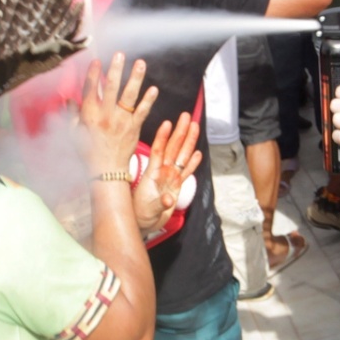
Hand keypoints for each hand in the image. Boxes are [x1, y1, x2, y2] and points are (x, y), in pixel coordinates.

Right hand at [77, 54, 157, 177]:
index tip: (97, 60)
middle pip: (111, 88)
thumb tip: (69, 100)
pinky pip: (142, 111)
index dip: (94, 74)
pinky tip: (153, 89)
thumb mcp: (74, 134)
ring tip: (140, 63)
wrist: (106, 171)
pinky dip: (148, 100)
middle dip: (115, 69)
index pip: (91, 90)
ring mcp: (121, 121)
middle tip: (120, 54)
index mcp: (89, 115)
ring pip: (129, 96)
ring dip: (135, 78)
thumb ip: (72, 115)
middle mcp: (106, 116)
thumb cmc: (88, 152)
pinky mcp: (134, 128)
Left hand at [132, 112, 202, 231]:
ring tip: (194, 126)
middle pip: (174, 148)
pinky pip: (186, 172)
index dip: (163, 137)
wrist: (143, 223)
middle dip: (180, 132)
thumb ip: (160, 204)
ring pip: (182, 156)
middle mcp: (163, 172)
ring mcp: (171, 178)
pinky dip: (192, 163)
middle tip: (186, 116)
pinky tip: (198, 153)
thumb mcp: (149, 210)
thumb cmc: (141, 214)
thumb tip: (168, 200)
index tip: (167, 123)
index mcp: (153, 174)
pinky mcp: (177, 187)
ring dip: (188, 141)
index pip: (158, 151)